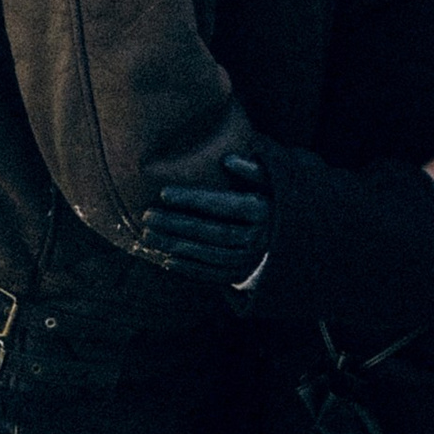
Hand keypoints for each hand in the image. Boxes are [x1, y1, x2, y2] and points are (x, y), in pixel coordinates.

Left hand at [145, 151, 271, 282]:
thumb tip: (228, 160)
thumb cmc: (269, 196)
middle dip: (176, 225)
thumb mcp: (269, 179)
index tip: (163, 192)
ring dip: (175, 246)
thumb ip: (252, 168)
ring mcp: (248, 259)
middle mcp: (256, 238)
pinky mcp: (240, 274)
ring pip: (207, 254)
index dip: (193, 199)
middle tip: (146, 215)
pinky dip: (187, 268)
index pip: (223, 205)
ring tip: (147, 236)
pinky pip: (211, 273)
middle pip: (211, 232)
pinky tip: (165, 259)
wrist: (287, 232)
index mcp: (261, 211)